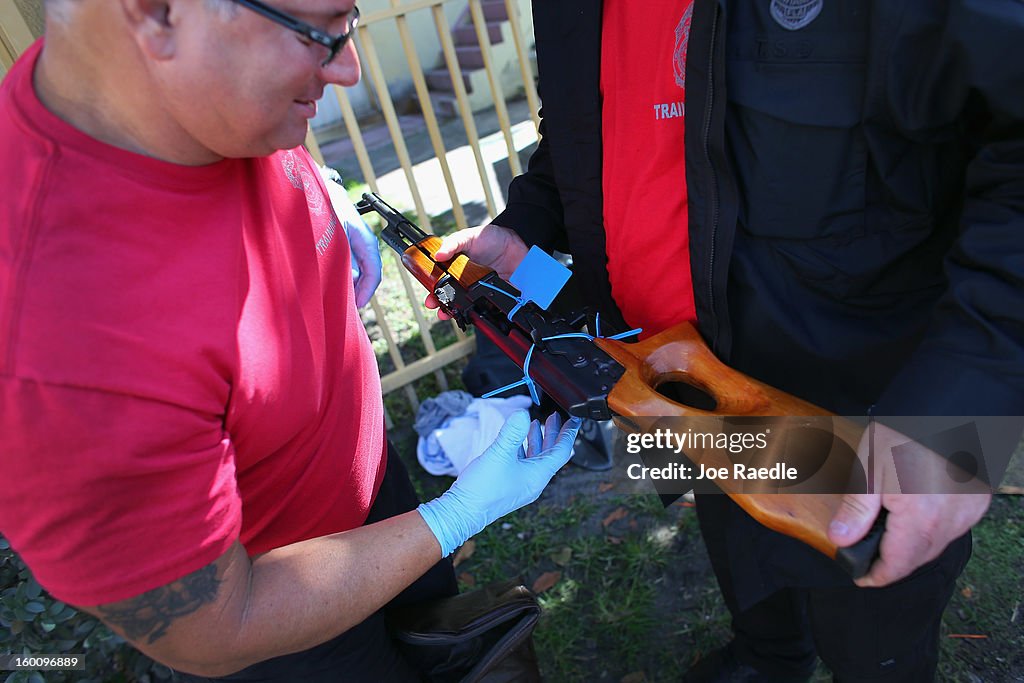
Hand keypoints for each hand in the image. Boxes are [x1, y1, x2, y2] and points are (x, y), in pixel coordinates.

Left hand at [320, 167, 382, 307]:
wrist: (308, 184)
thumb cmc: (322, 205)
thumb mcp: (334, 235)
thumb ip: (343, 259)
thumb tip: (352, 280)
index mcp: (364, 239)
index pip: (373, 272)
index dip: (365, 292)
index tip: (355, 305)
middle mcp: (360, 242)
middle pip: (364, 274)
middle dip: (354, 292)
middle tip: (341, 307)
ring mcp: (349, 242)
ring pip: (353, 269)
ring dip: (344, 283)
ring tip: (331, 297)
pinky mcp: (338, 242)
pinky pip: (342, 263)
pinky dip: (337, 274)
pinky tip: (324, 281)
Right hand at [417, 410, 581, 555]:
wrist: (462, 513)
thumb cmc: (482, 489)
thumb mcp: (499, 454)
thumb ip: (512, 432)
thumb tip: (522, 414)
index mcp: (538, 476)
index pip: (561, 452)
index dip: (568, 434)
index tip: (574, 420)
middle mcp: (533, 482)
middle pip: (550, 454)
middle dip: (552, 434)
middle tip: (554, 417)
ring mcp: (521, 485)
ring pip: (535, 459)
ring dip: (536, 440)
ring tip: (535, 424)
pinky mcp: (509, 486)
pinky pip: (523, 464)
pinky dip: (523, 449)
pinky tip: (515, 442)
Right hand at [425, 224, 528, 318]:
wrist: (516, 243)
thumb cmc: (491, 238)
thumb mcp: (468, 236)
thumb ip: (453, 244)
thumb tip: (438, 255)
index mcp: (456, 267)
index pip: (441, 282)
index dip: (433, 291)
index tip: (430, 298)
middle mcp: (465, 280)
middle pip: (450, 296)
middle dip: (442, 304)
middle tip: (437, 307)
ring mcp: (479, 289)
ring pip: (465, 305)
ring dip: (456, 311)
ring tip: (450, 313)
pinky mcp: (492, 295)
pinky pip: (484, 307)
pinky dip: (478, 312)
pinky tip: (473, 312)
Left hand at [828, 421, 991, 586]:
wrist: (944, 409)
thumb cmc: (904, 435)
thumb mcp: (869, 470)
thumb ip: (856, 510)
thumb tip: (840, 540)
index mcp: (920, 519)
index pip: (897, 565)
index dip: (876, 576)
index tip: (860, 577)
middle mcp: (949, 523)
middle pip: (918, 559)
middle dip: (893, 563)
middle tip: (867, 558)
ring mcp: (967, 513)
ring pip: (937, 545)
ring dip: (913, 548)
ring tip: (888, 539)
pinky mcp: (976, 501)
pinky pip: (952, 528)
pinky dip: (932, 530)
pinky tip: (915, 519)